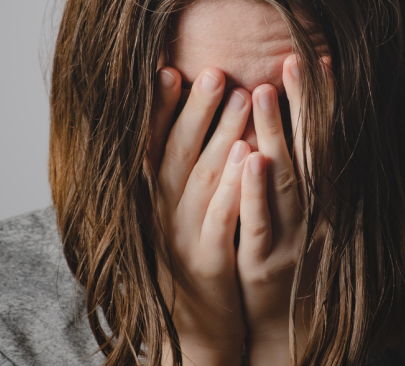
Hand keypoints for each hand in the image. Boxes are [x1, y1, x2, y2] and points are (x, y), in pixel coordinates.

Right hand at [146, 66, 252, 364]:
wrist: (191, 335)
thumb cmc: (188, 267)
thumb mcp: (171, 223)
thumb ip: (172, 180)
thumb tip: (175, 128)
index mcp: (153, 203)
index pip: (152, 147)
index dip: (160, 110)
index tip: (169, 69)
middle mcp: (163, 216)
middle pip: (178, 154)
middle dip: (195, 110)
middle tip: (214, 70)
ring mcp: (184, 239)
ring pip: (203, 179)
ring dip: (222, 135)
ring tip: (241, 96)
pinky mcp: (210, 262)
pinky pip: (223, 219)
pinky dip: (235, 186)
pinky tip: (251, 156)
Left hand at [236, 54, 319, 362]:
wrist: (287, 335)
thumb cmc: (292, 267)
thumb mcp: (302, 220)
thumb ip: (301, 174)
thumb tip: (293, 124)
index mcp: (320, 200)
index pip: (322, 140)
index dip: (321, 101)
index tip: (318, 58)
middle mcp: (313, 215)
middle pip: (310, 150)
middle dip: (304, 104)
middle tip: (294, 59)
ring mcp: (289, 238)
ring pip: (286, 180)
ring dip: (276, 135)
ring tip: (264, 91)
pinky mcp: (263, 263)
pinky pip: (259, 222)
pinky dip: (255, 191)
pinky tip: (249, 159)